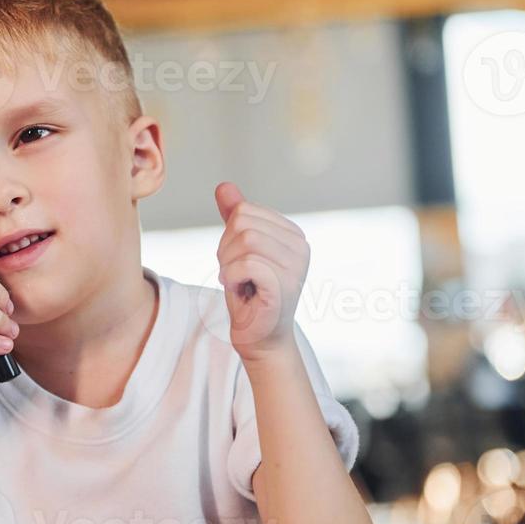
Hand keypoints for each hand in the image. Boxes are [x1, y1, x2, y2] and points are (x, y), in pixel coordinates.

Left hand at [214, 181, 307, 363]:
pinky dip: (233, 277)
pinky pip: (246, 264)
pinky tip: (242, 291)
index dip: (229, 238)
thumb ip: (234, 217)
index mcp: (293, 233)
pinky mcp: (285, 285)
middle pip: (242, 224)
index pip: (244, 211)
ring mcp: (296, 266)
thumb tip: (224, 186)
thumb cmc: (249, 294)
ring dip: (229, 265)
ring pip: (243, 242)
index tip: (239, 263)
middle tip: (237, 275)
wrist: (260, 337)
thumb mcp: (237, 250)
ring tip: (240, 283)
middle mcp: (301, 246)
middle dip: (226, 251)